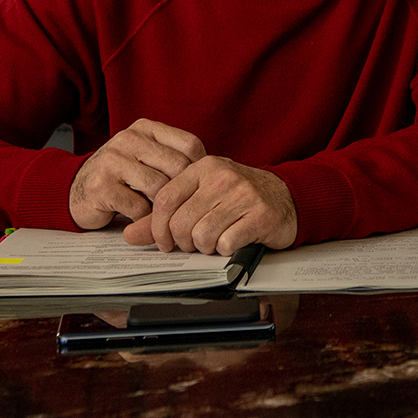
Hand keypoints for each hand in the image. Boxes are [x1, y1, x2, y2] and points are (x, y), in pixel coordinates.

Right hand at [69, 119, 207, 229]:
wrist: (76, 190)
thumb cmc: (122, 177)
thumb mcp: (149, 157)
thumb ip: (175, 159)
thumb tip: (213, 176)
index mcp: (146, 128)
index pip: (190, 145)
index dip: (200, 170)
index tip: (199, 187)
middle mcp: (128, 139)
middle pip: (178, 167)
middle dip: (184, 193)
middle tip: (184, 208)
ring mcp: (113, 161)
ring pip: (159, 188)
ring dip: (164, 208)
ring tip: (162, 214)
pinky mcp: (101, 186)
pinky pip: (139, 207)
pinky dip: (144, 218)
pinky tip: (139, 217)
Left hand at [123, 157, 298, 254]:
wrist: (287, 197)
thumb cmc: (239, 197)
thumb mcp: (201, 196)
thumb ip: (165, 216)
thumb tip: (129, 235)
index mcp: (203, 167)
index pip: (164, 199)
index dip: (156, 227)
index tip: (164, 241)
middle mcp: (222, 176)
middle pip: (181, 222)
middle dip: (183, 242)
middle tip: (194, 244)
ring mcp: (243, 194)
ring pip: (202, 235)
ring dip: (205, 248)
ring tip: (216, 241)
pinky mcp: (261, 215)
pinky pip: (227, 243)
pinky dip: (226, 249)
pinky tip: (234, 240)